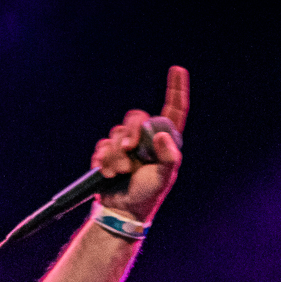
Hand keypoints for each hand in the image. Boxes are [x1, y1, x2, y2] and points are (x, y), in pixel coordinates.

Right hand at [91, 65, 188, 223]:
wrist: (122, 212)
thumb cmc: (148, 195)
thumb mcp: (164, 178)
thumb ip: (168, 157)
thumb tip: (160, 134)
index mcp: (164, 142)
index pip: (173, 110)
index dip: (176, 89)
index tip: (177, 69)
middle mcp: (146, 140)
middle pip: (137, 117)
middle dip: (130, 131)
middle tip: (129, 149)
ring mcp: (127, 146)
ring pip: (116, 132)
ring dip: (116, 154)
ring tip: (119, 173)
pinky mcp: (109, 153)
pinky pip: (103, 145)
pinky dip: (104, 159)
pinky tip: (107, 174)